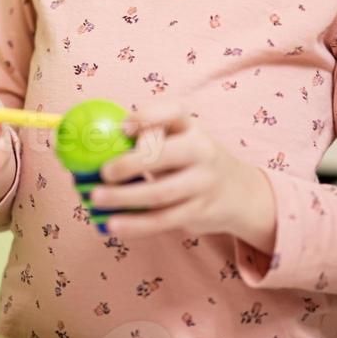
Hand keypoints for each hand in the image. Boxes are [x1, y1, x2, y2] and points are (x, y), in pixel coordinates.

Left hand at [87, 100, 277, 249]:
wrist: (240, 193)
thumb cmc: (192, 159)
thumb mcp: (181, 138)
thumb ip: (150, 134)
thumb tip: (97, 140)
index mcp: (191, 126)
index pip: (173, 113)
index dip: (147, 117)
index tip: (123, 126)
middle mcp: (201, 151)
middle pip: (164, 156)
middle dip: (130, 163)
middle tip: (103, 172)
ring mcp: (203, 183)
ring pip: (160, 194)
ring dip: (124, 198)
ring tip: (96, 199)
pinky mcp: (199, 212)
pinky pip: (163, 220)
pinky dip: (135, 224)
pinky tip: (112, 225)